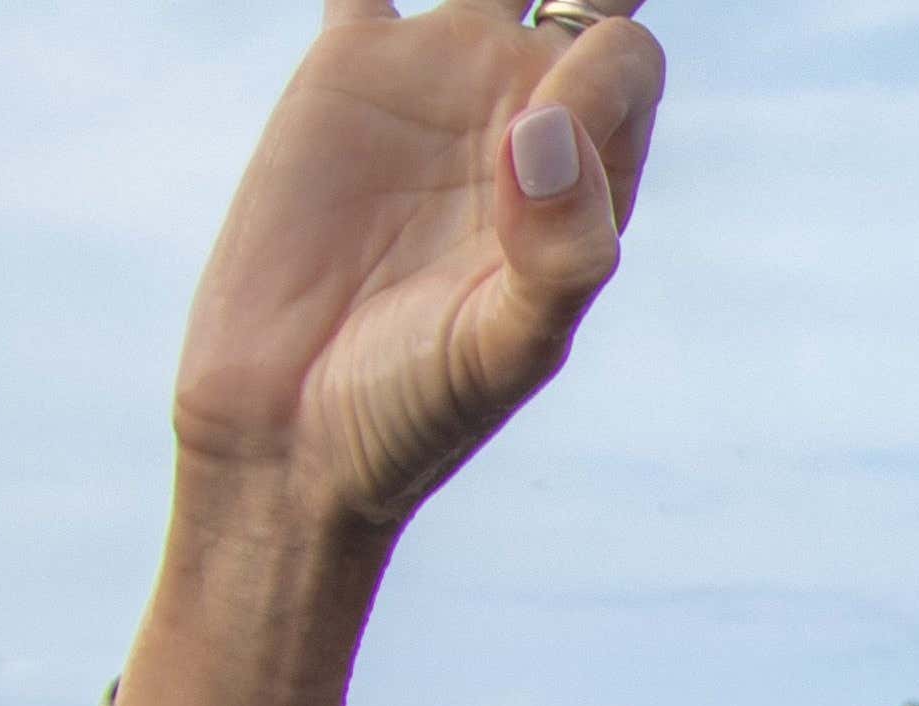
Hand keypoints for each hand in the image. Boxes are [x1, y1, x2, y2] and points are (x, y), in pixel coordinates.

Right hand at [167, 0, 667, 534]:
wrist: (292, 430)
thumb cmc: (420, 407)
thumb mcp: (512, 348)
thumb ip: (559, 248)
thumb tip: (542, 128)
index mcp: (590, 170)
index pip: (626, 61)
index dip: (593, 67)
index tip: (524, 133)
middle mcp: (527, 106)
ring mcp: (439, 78)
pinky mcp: (348, 69)